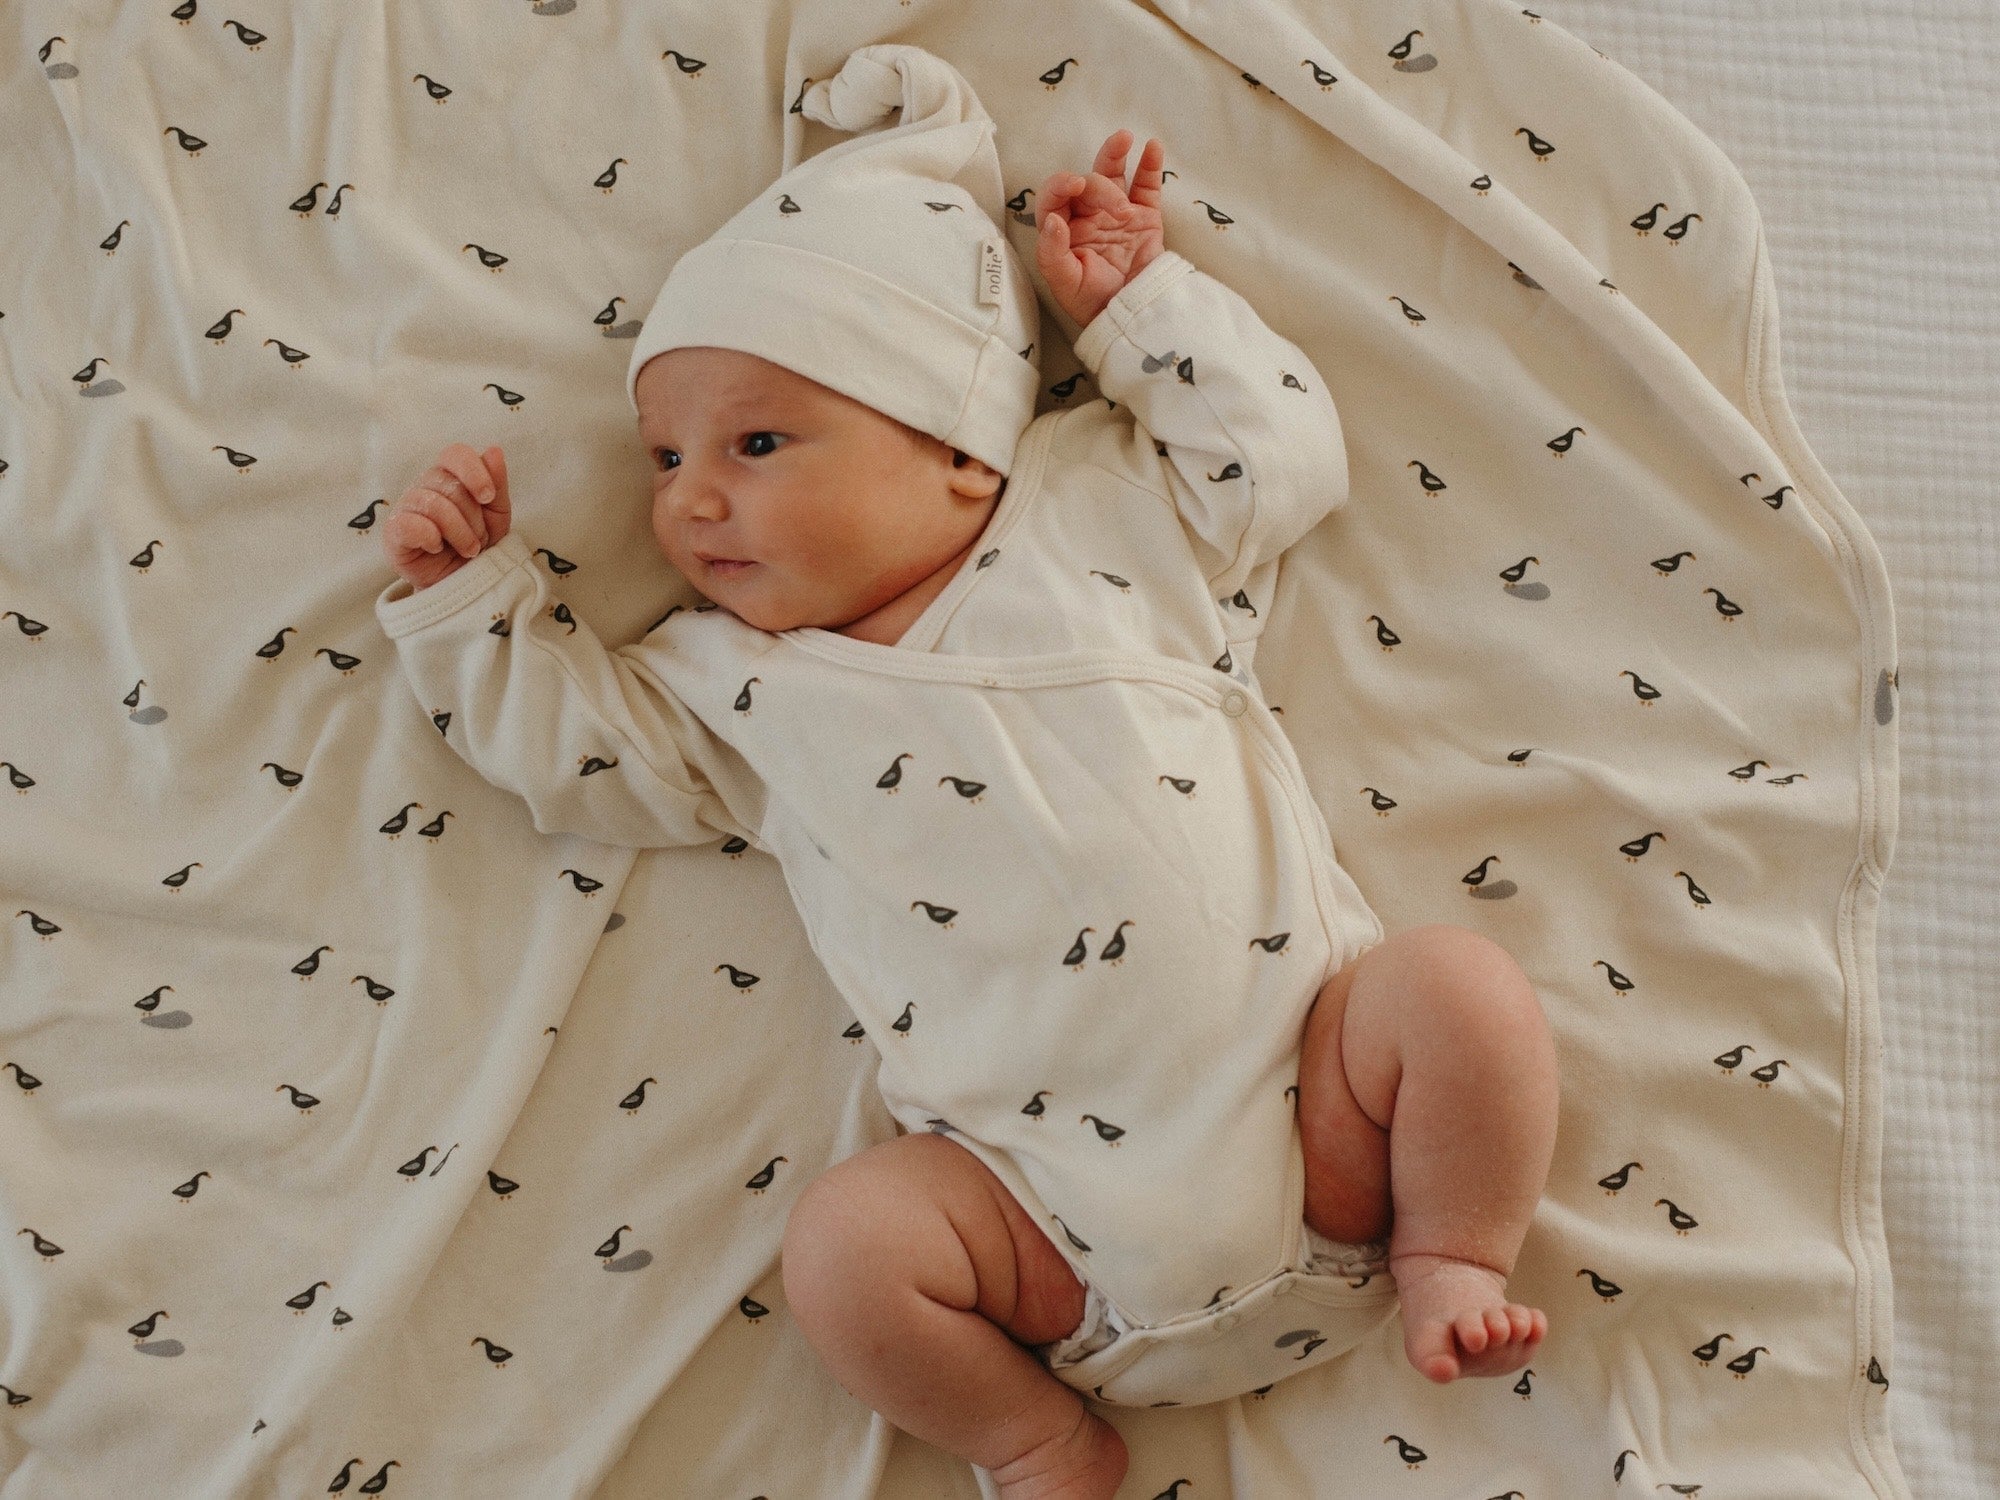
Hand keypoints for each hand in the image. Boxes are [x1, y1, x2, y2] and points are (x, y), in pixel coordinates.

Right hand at [382, 443, 511, 590]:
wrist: (462, 582)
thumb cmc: (478, 544)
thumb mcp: (497, 516)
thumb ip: (496, 484)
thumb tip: (494, 450)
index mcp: (449, 476)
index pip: (454, 454)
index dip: (473, 471)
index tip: (487, 497)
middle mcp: (424, 486)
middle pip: (450, 485)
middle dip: (473, 517)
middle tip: (478, 539)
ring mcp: (406, 507)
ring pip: (433, 505)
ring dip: (459, 533)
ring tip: (468, 550)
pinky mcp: (393, 532)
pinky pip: (409, 524)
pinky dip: (430, 537)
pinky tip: (436, 547)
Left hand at [1036, 129, 1165, 328]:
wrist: (1132, 315)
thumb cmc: (1093, 303)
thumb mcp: (1065, 283)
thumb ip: (1052, 252)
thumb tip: (1051, 219)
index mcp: (1063, 230)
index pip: (1055, 196)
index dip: (1061, 184)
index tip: (1075, 184)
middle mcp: (1087, 216)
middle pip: (1088, 183)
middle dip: (1101, 190)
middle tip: (1118, 211)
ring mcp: (1117, 213)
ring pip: (1113, 174)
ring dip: (1115, 154)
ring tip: (1123, 138)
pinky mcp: (1145, 216)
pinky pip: (1146, 186)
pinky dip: (1150, 166)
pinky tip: (1153, 147)